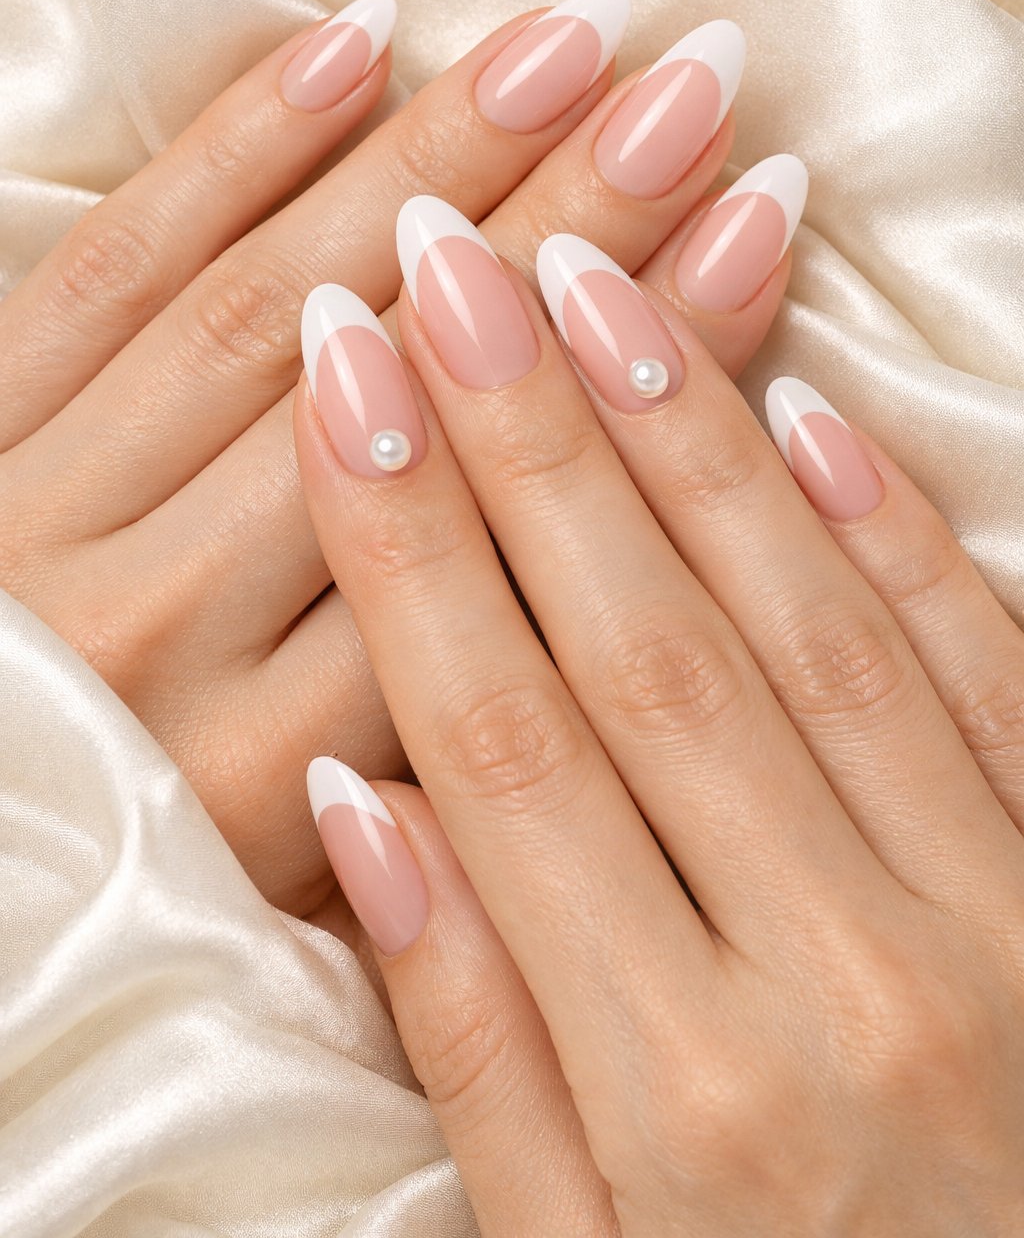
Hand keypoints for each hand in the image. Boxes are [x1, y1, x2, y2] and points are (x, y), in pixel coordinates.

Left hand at [0, 0, 785, 913]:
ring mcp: (45, 520)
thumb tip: (609, 562)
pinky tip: (352, 47)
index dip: (642, 376)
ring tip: (578, 45)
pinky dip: (233, 147)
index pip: (501, 542)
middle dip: (572, 224)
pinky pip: (112, 266)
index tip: (754, 234)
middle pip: (408, 398)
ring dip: (434, 159)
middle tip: (699, 92)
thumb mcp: (286, 878)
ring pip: (275, 307)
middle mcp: (160, 644)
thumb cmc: (122, 842)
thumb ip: (429, 754)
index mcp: (265, 777)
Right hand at [295, 202, 1023, 1234]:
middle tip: (451, 265)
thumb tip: (366, 803)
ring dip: (687, 440)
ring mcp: (988, 918)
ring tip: (592, 283)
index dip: (406, 547)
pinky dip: (899, 538)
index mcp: (684, 1093)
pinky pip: (989, 675)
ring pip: (805, 627)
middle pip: (641, 649)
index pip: (502, 745)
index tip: (347, 386)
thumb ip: (473, 1042)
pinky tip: (808, 413)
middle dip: (527, 437)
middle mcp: (840, 979)